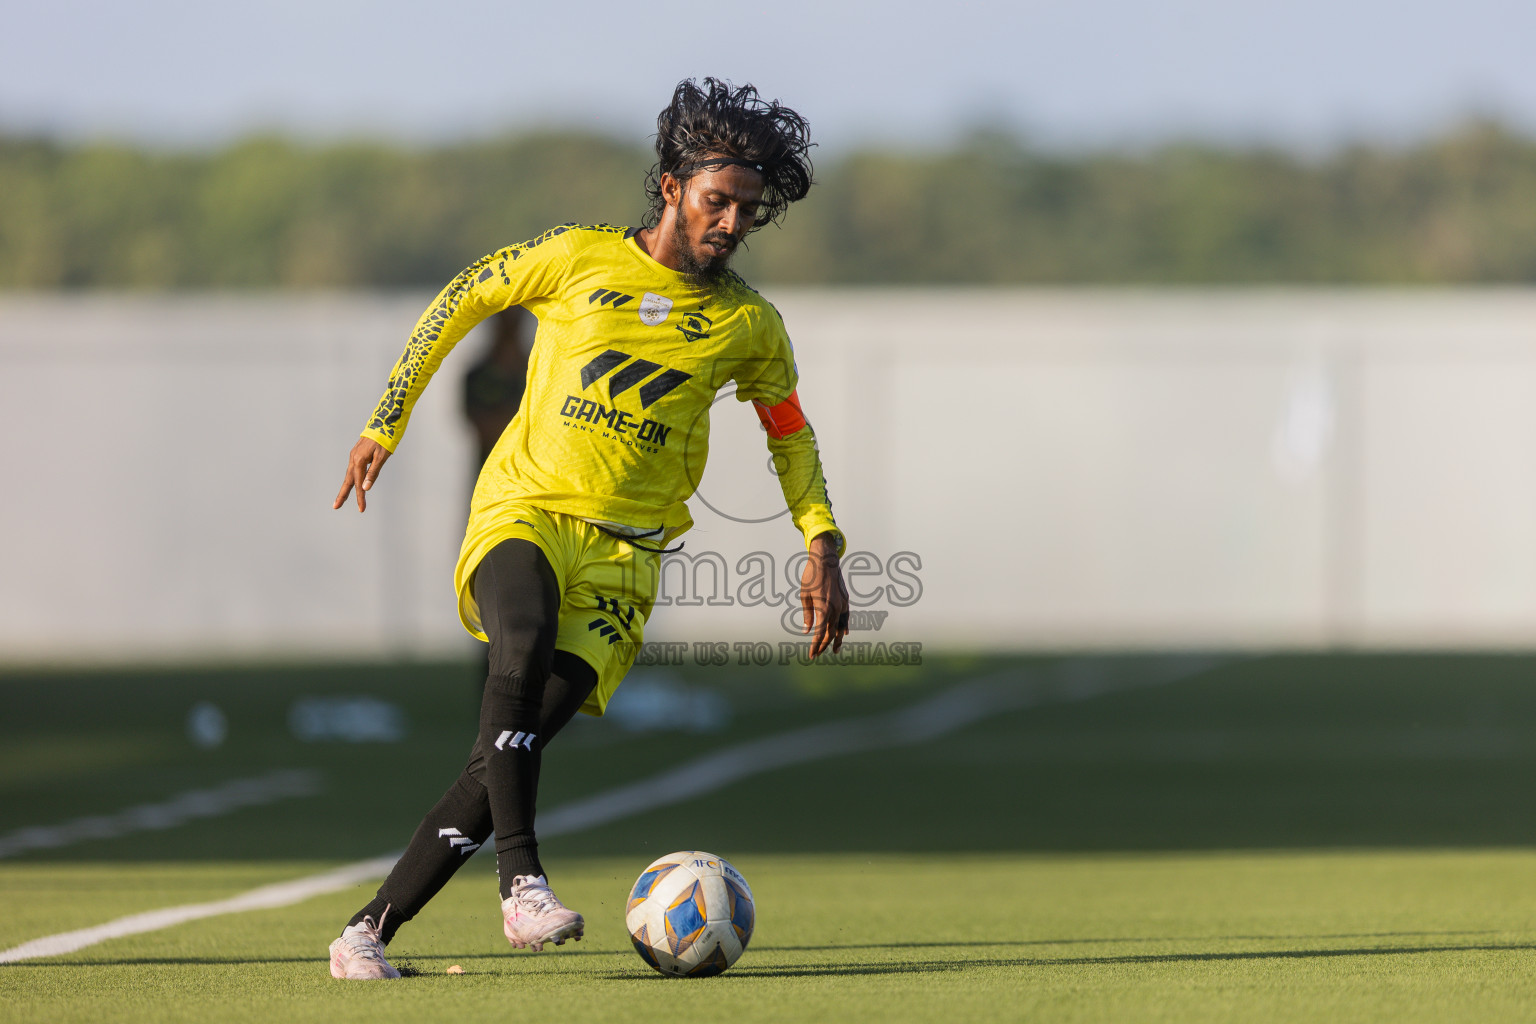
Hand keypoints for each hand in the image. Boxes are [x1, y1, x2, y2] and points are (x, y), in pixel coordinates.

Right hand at [333, 436, 391, 511]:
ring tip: (342, 498)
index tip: (362, 509)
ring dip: (346, 487)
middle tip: (336, 506)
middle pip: (348, 480)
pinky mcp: (357, 453)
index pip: (358, 484)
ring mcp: (354, 455)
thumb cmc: (385, 441)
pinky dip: (351, 478)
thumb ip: (373, 473)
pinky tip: (352, 482)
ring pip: (349, 475)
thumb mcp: (382, 457)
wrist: (383, 424)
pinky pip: (352, 469)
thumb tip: (365, 488)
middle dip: (343, 494)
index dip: (360, 497)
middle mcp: (354, 459)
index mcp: (359, 461)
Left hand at [800, 533, 849, 657]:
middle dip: (823, 644)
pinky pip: (846, 617)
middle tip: (817, 653)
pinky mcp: (845, 600)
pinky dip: (845, 626)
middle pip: (830, 632)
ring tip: (835, 651)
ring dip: (837, 639)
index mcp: (823, 608)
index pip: (820, 633)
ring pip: (840, 627)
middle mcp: (835, 608)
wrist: (825, 561)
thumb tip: (806, 630)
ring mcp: (842, 604)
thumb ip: (807, 615)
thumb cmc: (811, 577)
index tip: (811, 654)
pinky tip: (844, 633)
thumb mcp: (804, 596)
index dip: (815, 645)